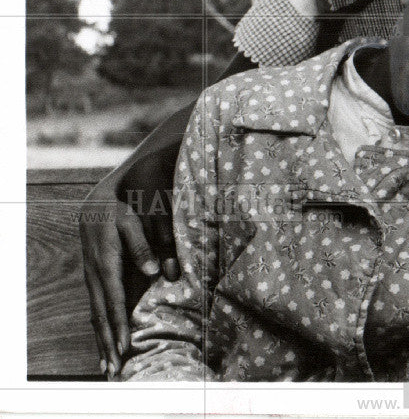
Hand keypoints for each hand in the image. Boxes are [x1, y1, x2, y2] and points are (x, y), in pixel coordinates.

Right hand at [79, 168, 177, 378]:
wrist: (99, 197)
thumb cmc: (122, 206)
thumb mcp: (133, 220)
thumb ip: (142, 246)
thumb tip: (156, 272)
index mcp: (105, 261)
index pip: (113, 300)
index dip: (119, 324)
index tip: (124, 346)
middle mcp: (95, 273)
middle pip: (101, 314)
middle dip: (108, 342)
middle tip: (114, 368)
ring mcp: (93, 276)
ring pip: (96, 313)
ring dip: (102, 340)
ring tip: (108, 365)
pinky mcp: (95, 276)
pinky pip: (97, 306)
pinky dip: (100, 326)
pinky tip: (105, 341)